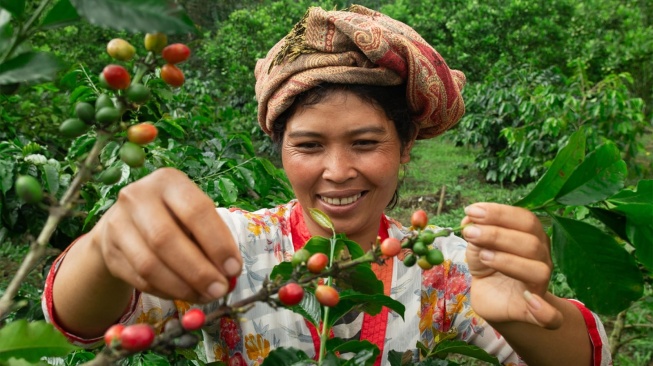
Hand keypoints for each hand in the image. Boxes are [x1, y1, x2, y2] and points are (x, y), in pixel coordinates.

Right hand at [90, 167, 241, 302]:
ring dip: (182, 286)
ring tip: (205, 296)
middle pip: (166, 239)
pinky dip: (166, 291)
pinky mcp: (108, 250)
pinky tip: (184, 294)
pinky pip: (139, 279)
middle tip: (219, 290)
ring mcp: (118, 223)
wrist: (126, 222)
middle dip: (198, 271)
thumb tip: (229, 274)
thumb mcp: (193, 215)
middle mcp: (138, 196)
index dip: (217, 243)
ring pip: (149, 265)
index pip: (196, 211)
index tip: (234, 269)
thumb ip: (212, 238)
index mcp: (168, 181)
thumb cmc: (173, 216)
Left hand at [462, 202, 562, 328]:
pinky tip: (530, 301)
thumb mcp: (477, 246)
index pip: (525, 219)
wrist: (491, 298)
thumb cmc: (488, 265)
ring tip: (482, 256)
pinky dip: (545, 311)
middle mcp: (541, 258)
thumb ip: (476, 231)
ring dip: (507, 260)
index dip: (500, 213)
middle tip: (469, 232)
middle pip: (531, 242)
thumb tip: (469, 219)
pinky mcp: (534, 312)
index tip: (472, 211)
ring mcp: (540, 285)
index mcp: (531, 237)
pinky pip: (551, 316)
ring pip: (539, 270)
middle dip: (497, 234)